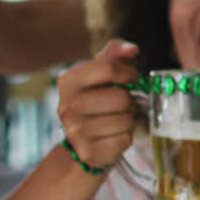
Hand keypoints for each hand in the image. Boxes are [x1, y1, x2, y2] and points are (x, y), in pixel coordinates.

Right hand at [55, 39, 141, 169]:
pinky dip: (126, 136)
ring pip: (126, 119)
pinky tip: (114, 134)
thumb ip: (115, 55)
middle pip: (121, 97)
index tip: (133, 79)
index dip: (129, 73)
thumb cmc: (96, 100)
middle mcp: (67, 106)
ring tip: (118, 118)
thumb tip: (132, 49)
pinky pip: (125, 139)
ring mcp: (76, 131)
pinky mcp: (89, 151)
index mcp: (68, 81)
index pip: (109, 68)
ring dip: (130, 119)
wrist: (82, 142)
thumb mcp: (99, 74)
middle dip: (130, 100)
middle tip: (123, 104)